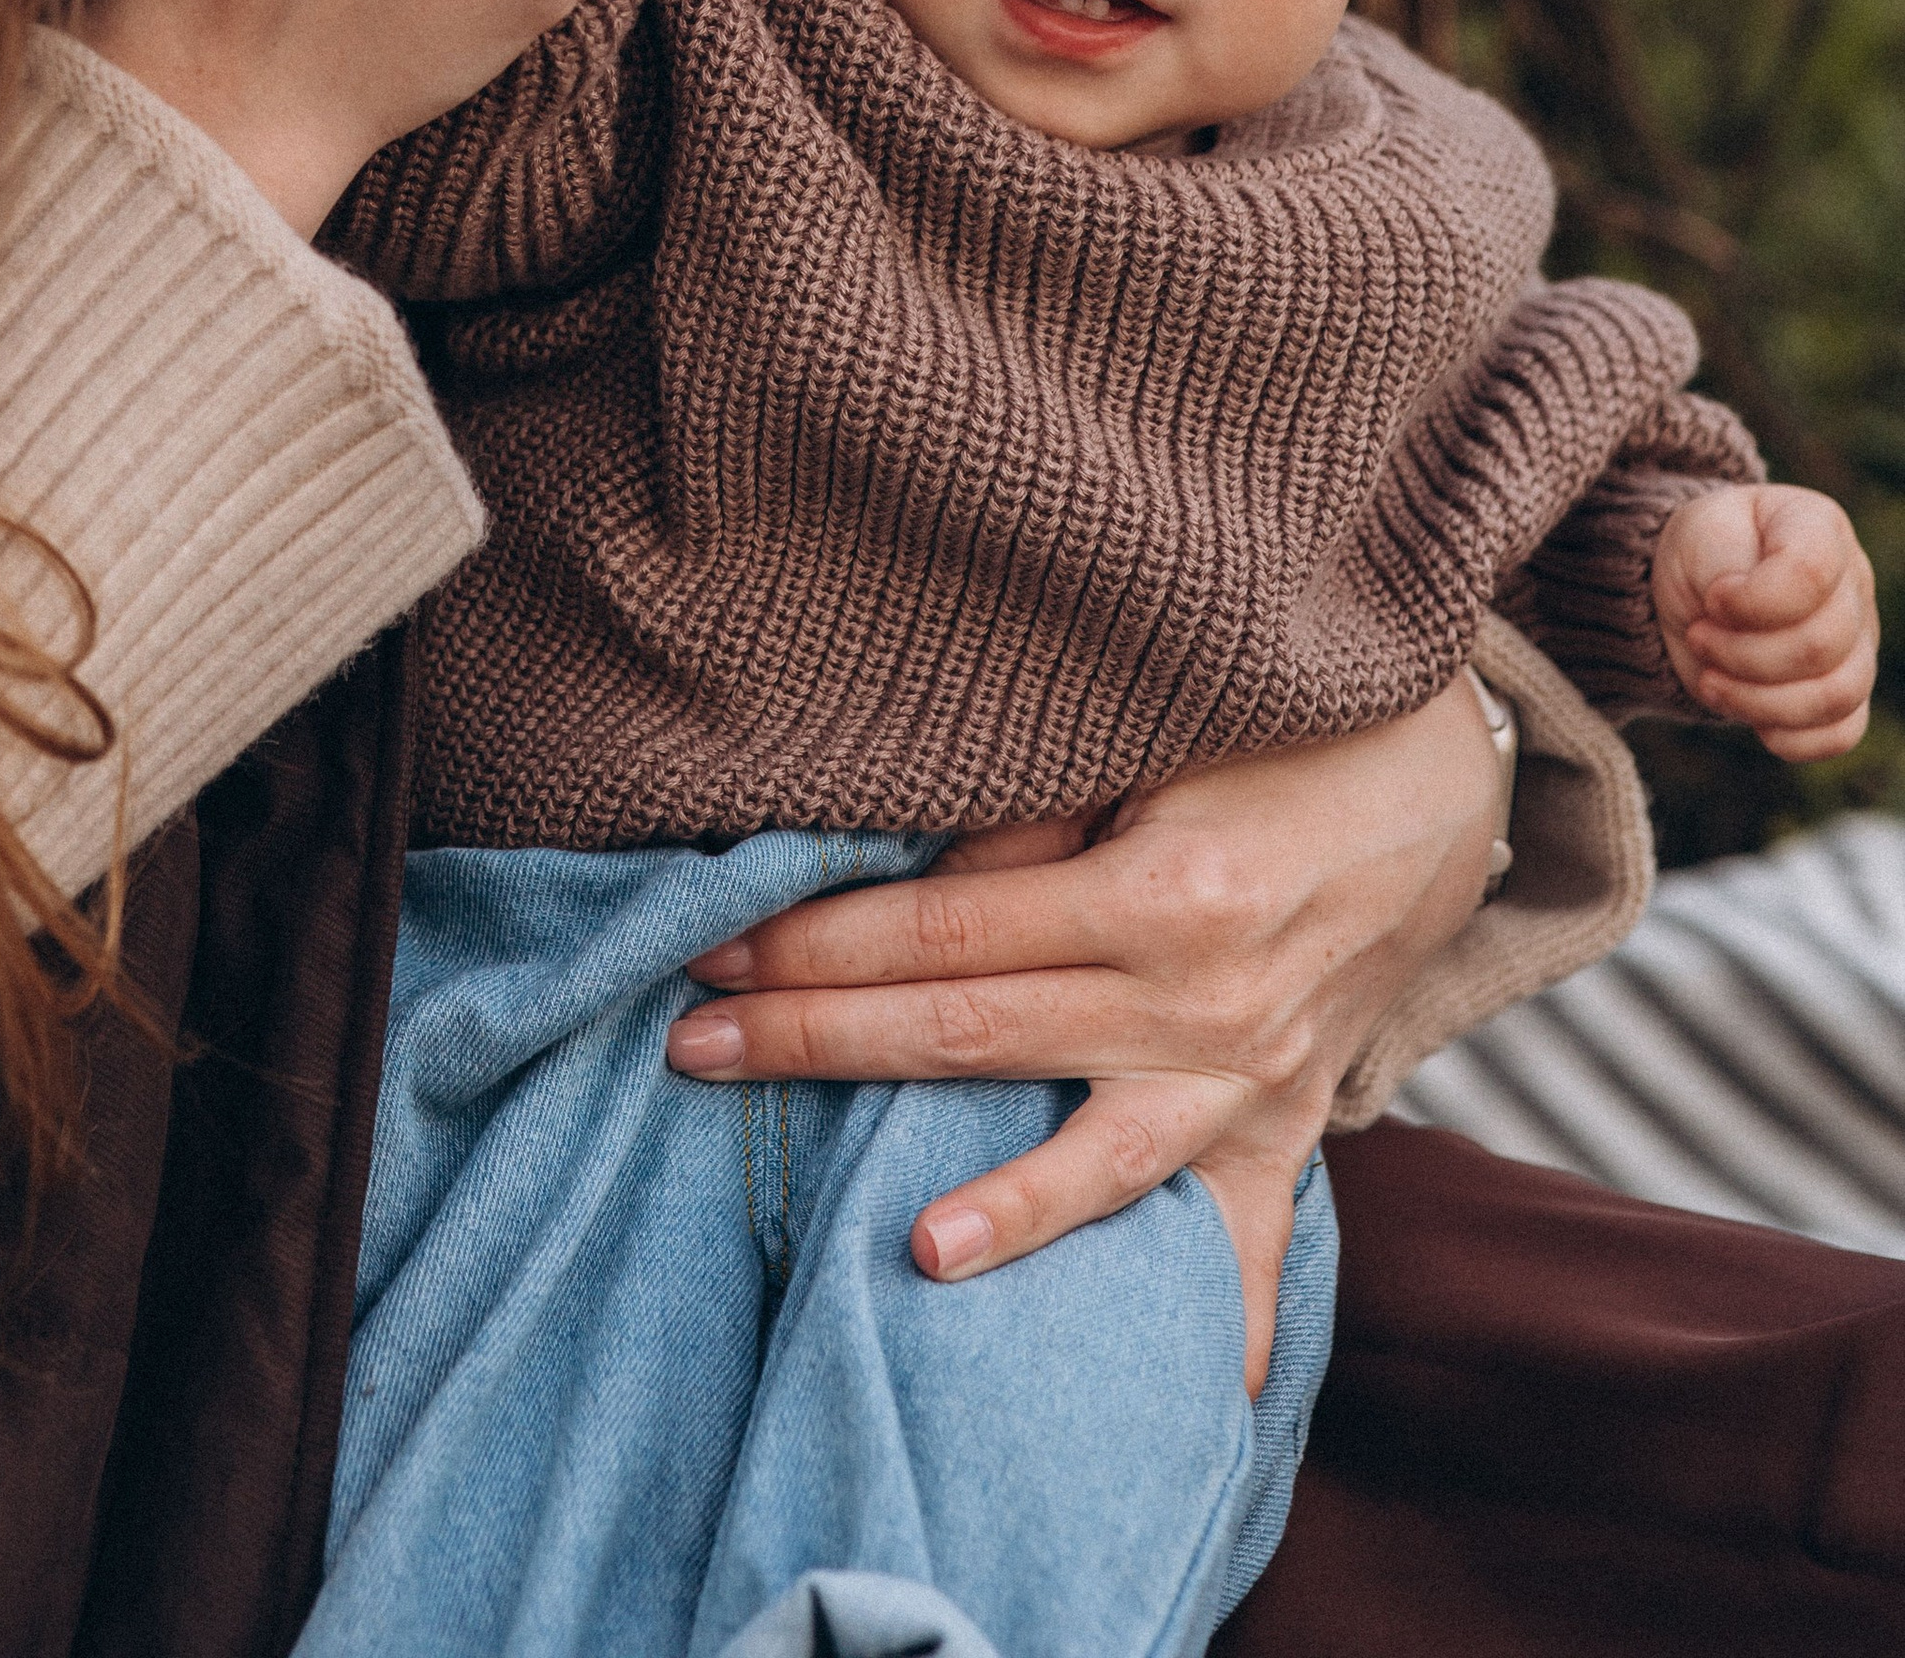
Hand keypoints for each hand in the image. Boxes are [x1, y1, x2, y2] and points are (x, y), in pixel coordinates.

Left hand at [663, 676, 1505, 1393]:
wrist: (1443, 772)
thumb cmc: (1271, 731)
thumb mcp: (1148, 740)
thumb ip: (1031, 824)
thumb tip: (906, 886)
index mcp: (1162, 891)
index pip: (944, 935)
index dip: (818, 945)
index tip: (712, 956)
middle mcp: (1206, 1002)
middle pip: (977, 1035)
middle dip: (823, 1042)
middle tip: (694, 1050)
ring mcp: (1253, 1076)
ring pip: (1099, 1163)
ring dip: (1000, 1210)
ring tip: (910, 1252)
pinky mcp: (1290, 1117)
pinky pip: (1254, 1237)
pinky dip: (1231, 1321)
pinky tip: (1206, 1404)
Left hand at [1654, 484, 1877, 759]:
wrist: (1696, 588)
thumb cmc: (1703, 550)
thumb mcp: (1699, 533)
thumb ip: (1724, 565)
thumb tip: (1740, 618)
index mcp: (1820, 528)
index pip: (1810, 573)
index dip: (1753, 601)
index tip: (1712, 598)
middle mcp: (1853, 586)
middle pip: (1820, 645)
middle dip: (1741, 654)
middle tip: (1698, 636)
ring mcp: (1858, 643)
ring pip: (1835, 697)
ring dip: (1757, 701)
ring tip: (1710, 679)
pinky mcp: (1845, 693)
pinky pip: (1840, 733)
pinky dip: (1789, 737)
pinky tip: (1748, 717)